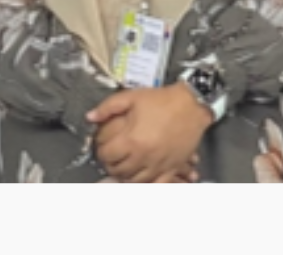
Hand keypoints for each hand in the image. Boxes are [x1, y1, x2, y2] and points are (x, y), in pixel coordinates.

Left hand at [87, 86, 211, 182]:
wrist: (192, 105)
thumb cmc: (162, 101)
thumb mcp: (132, 97)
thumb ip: (108, 107)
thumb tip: (90, 117)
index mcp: (132, 140)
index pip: (107, 155)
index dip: (100, 151)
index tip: (102, 147)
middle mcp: (144, 157)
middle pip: (119, 171)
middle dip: (111, 165)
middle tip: (111, 158)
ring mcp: (159, 165)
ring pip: (135, 181)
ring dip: (126, 176)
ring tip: (124, 167)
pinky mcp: (172, 168)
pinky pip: (157, 185)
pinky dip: (147, 184)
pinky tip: (142, 178)